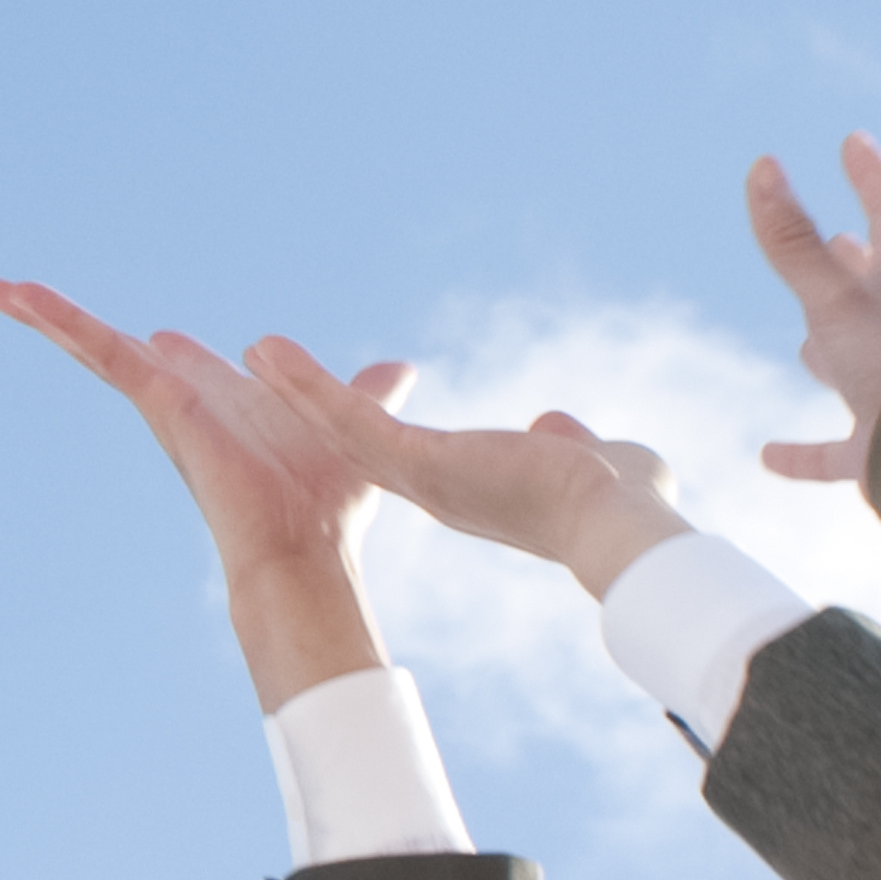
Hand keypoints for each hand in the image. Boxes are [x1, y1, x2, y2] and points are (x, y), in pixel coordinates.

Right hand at [0, 278, 386, 710]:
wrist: (303, 550)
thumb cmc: (324, 502)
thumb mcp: (347, 421)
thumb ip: (362, 393)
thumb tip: (399, 372)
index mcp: (211, 403)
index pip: (165, 364)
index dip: (144, 346)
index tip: (121, 327)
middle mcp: (179, 404)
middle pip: (112, 352)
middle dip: (67, 325)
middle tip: (16, 295)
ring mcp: (163, 403)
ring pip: (94, 347)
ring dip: (47, 316)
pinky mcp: (159, 401)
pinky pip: (103, 351)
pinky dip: (61, 322)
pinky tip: (20, 299)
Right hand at [233, 346, 694, 603]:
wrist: (620, 527)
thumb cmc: (623, 504)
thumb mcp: (590, 457)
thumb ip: (568, 440)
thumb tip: (558, 428)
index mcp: (468, 493)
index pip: (405, 458)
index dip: (367, 435)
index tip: (337, 412)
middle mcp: (434, 492)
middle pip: (357, 446)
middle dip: (313, 409)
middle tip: (270, 375)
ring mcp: (420, 480)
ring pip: (341, 429)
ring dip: (296, 389)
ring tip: (256, 352)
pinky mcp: (418, 462)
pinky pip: (352, 418)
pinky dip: (309, 384)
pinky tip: (269, 354)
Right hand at [747, 132, 880, 487]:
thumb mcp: (835, 300)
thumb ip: (793, 242)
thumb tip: (763, 167)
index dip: (872, 176)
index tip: (854, 141)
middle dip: (858, 261)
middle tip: (841, 237)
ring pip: (861, 361)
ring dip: (833, 347)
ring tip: (806, 343)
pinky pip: (834, 450)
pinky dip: (803, 451)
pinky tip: (770, 456)